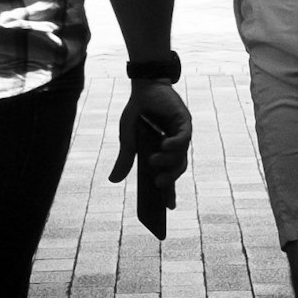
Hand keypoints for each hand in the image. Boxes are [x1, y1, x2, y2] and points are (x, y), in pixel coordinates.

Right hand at [106, 79, 192, 236]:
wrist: (144, 87)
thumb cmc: (137, 113)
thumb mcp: (127, 139)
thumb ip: (125, 159)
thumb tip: (113, 181)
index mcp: (161, 154)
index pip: (166, 177)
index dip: (168, 193)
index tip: (166, 209)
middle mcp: (173, 148)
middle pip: (175, 170)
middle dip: (168, 180)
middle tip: (157, 186)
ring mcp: (180, 136)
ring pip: (180, 156)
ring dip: (167, 161)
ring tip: (153, 162)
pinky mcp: (184, 122)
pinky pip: (182, 137)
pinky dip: (174, 143)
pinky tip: (164, 144)